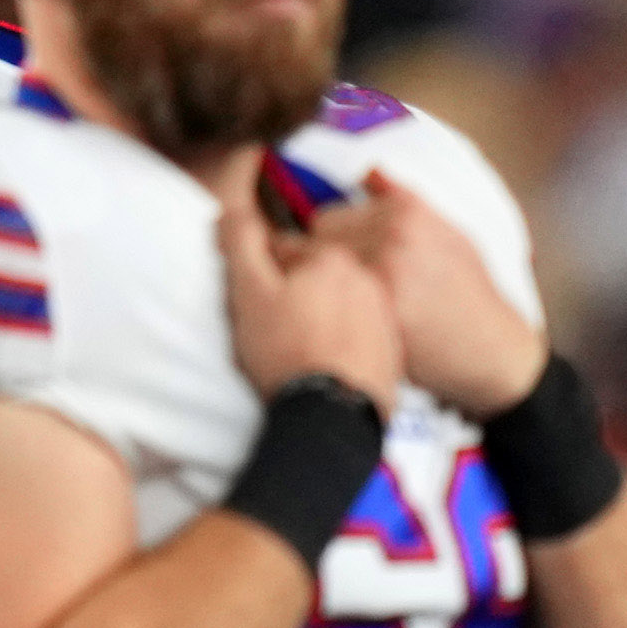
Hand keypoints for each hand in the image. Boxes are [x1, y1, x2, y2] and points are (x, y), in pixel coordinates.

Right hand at [219, 174, 402, 409]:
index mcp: (333, 259)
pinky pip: (360, 340)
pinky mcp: (393, 355)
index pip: (286, 250)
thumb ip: (240, 242)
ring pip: (339, 307)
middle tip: (279, 330)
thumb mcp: (248, 291)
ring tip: (302, 351)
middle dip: (296, 294)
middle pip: (317, 276)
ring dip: (320, 319)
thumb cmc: (287, 354)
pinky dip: (343, 346)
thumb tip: (233, 210)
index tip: (258, 304)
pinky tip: (326, 367)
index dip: (263, 276)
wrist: (331, 418)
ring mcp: (385, 319)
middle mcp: (368, 282)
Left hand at [317, 168, 545, 416]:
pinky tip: (353, 325)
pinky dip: (336, 313)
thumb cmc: (468, 294)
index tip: (336, 262)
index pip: (329, 214)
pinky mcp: (381, 306)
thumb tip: (368, 172)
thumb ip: (402, 199)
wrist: (491, 348)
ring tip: (343, 306)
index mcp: (407, 209)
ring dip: (324, 287)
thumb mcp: (448, 232)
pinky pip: (334, 302)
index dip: (328, 242)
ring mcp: (386, 267)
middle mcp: (395, 231)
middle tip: (336, 286)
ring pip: (321, 269)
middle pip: (320, 238)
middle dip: (322, 260)